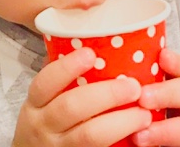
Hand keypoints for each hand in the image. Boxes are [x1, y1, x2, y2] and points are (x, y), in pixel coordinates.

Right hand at [13, 47, 152, 146]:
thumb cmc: (46, 123)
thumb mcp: (43, 102)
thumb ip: (61, 81)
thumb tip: (91, 43)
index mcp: (35, 104)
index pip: (45, 82)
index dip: (67, 67)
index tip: (90, 54)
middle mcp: (43, 126)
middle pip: (72, 107)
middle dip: (106, 94)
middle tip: (134, 86)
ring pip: (90, 136)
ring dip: (121, 122)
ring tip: (144, 114)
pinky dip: (120, 141)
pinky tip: (137, 135)